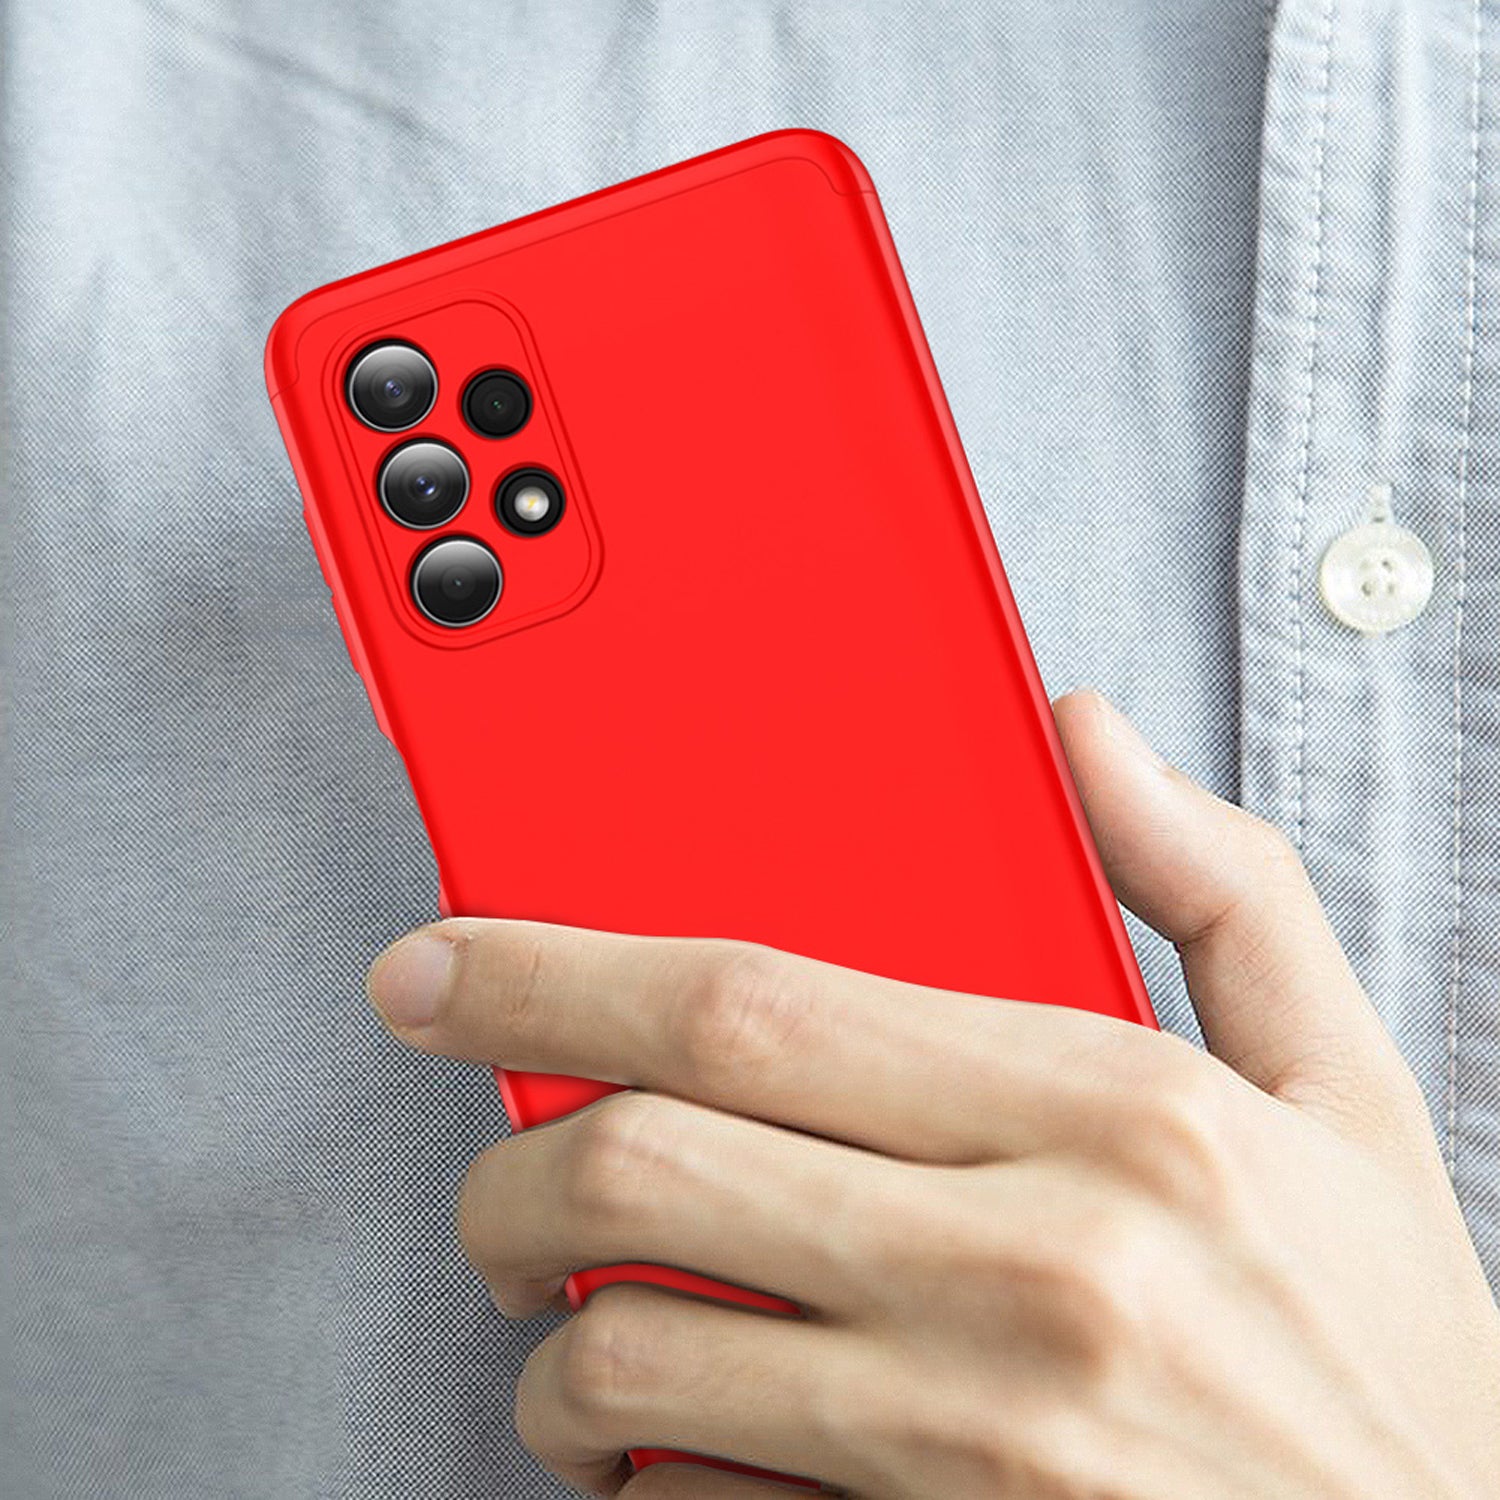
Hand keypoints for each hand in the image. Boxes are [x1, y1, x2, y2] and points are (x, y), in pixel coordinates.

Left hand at [366, 691, 1499, 1498]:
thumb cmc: (1383, 1347)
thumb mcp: (1344, 1086)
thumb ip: (1212, 884)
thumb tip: (1087, 732)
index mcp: (1119, 1117)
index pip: (757, 1003)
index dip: (558, 971)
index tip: (443, 968)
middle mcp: (1036, 1277)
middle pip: (649, 1166)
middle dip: (502, 1168)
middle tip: (486, 1178)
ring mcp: (978, 1452)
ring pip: (633, 1357)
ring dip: (551, 1340)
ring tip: (573, 1321)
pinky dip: (637, 1470)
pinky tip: (673, 1441)